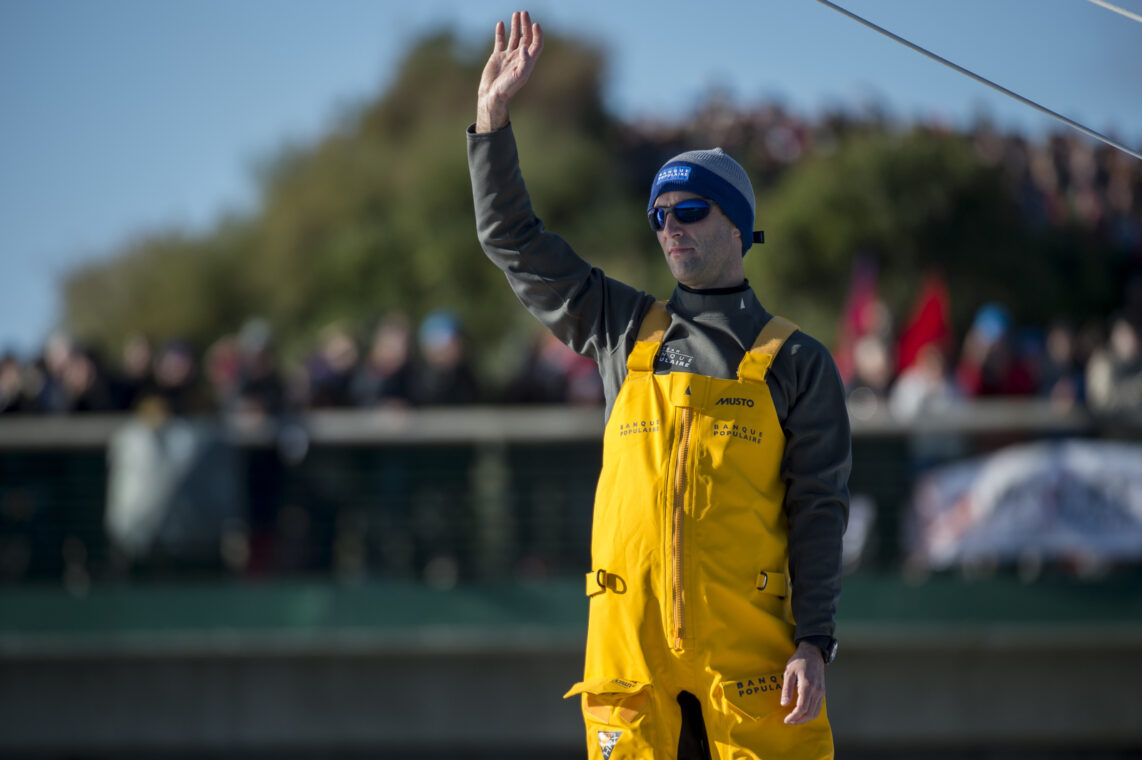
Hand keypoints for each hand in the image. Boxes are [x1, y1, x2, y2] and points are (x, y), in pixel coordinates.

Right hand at [475, 11, 543, 132]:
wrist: (492, 96)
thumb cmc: (507, 89)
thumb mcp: (518, 76)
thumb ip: (524, 62)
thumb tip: (526, 47)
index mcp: (527, 62)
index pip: (536, 45)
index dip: (537, 34)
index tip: (535, 24)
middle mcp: (519, 58)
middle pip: (526, 38)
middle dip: (526, 25)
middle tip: (524, 13)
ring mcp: (508, 57)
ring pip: (514, 38)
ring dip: (516, 26)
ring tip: (516, 14)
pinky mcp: (497, 57)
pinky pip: (500, 42)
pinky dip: (501, 33)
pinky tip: (501, 24)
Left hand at [781, 641, 825, 724]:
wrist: (812, 652)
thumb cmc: (798, 661)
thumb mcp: (788, 672)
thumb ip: (787, 689)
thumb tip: (784, 704)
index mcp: (807, 686)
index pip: (802, 708)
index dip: (794, 716)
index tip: (786, 719)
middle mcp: (816, 691)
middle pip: (810, 713)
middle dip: (799, 720)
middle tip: (789, 721)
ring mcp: (821, 692)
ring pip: (815, 712)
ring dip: (805, 719)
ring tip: (795, 719)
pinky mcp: (822, 691)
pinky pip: (818, 707)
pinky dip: (811, 714)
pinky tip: (803, 713)